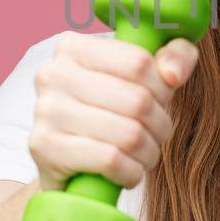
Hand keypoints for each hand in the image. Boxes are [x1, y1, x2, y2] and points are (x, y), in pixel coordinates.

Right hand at [27, 32, 199, 191]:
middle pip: (137, 100)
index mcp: (74, 47)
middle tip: (157, 136)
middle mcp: (53, 73)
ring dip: (149, 152)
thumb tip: (173, 75)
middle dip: (160, 125)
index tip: (161, 102)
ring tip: (145, 155)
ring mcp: (45, 110)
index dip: (163, 89)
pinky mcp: (44, 148)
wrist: (67, 167)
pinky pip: (110, 161)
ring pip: (128, 134)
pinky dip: (131, 173)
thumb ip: (175, 55)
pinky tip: (128, 173)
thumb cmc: (113, 113)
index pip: (139, 63)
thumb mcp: (147, 77)